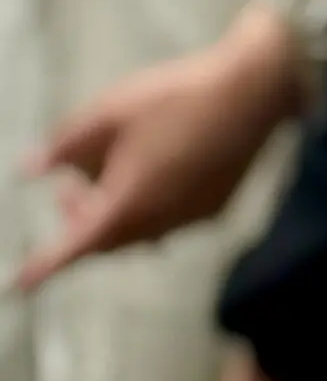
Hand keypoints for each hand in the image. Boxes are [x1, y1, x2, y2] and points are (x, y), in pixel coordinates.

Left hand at [17, 3, 305, 290]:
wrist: (250, 96)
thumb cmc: (177, 99)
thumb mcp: (107, 113)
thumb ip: (65, 145)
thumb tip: (33, 167)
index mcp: (128, 202)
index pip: (76, 245)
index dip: (46, 266)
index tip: (21, 285)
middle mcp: (160, 222)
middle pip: (108, 242)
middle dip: (82, 223)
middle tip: (67, 189)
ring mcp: (191, 220)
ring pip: (139, 233)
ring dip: (115, 215)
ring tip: (109, 173)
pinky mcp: (213, 211)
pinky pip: (169, 221)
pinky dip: (148, 207)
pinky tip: (153, 169)